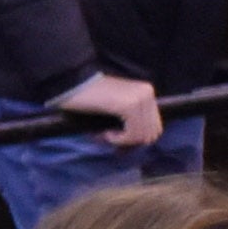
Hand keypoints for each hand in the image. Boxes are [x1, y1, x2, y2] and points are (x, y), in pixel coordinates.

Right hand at [49, 70, 165, 152]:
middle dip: (130, 142)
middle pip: (151, 134)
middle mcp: (147, 94)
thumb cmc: (88, 97)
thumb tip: (135, 146)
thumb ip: (129, 121)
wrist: (72, 82)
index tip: (117, 138)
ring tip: (104, 134)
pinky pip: (132, 134)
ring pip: (143, 136)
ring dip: (123, 142)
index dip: (136, 140)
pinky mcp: (129, 106)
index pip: (155, 128)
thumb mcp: (115, 107)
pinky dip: (119, 140)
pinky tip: (105, 134)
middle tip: (109, 138)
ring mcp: (140, 99)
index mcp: (147, 92)